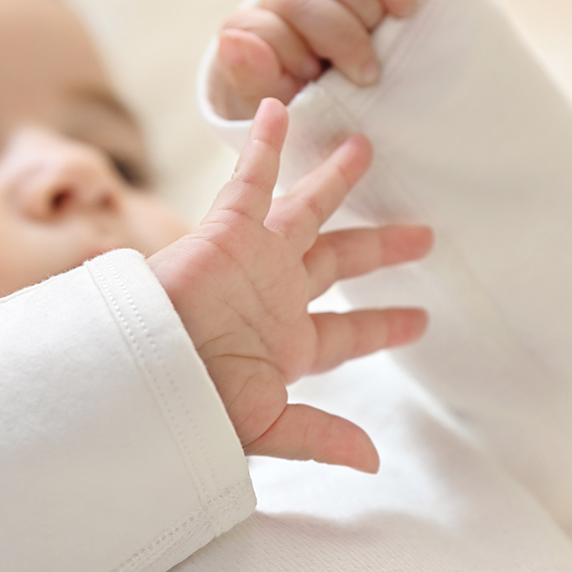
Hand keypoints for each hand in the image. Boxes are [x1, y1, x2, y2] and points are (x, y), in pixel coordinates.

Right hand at [149, 99, 431, 471]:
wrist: (146, 375)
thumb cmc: (198, 405)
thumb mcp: (267, 425)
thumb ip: (320, 435)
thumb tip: (372, 461)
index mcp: (292, 343)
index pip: (350, 332)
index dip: (384, 324)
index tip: (420, 321)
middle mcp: (279, 294)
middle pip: (341, 262)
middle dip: (380, 247)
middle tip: (424, 234)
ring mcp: (255, 259)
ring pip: (306, 210)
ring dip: (334, 181)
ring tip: (366, 149)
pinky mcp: (226, 230)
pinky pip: (250, 178)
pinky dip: (265, 145)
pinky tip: (281, 110)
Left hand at [208, 0, 418, 119]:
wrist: (359, 108)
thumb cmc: (315, 111)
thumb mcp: (285, 109)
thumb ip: (252, 80)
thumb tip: (231, 41)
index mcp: (259, 32)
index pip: (260, 27)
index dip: (289, 52)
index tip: (314, 79)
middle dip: (335, 37)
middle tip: (364, 75)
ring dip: (362, 6)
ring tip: (382, 41)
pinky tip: (403, 10)